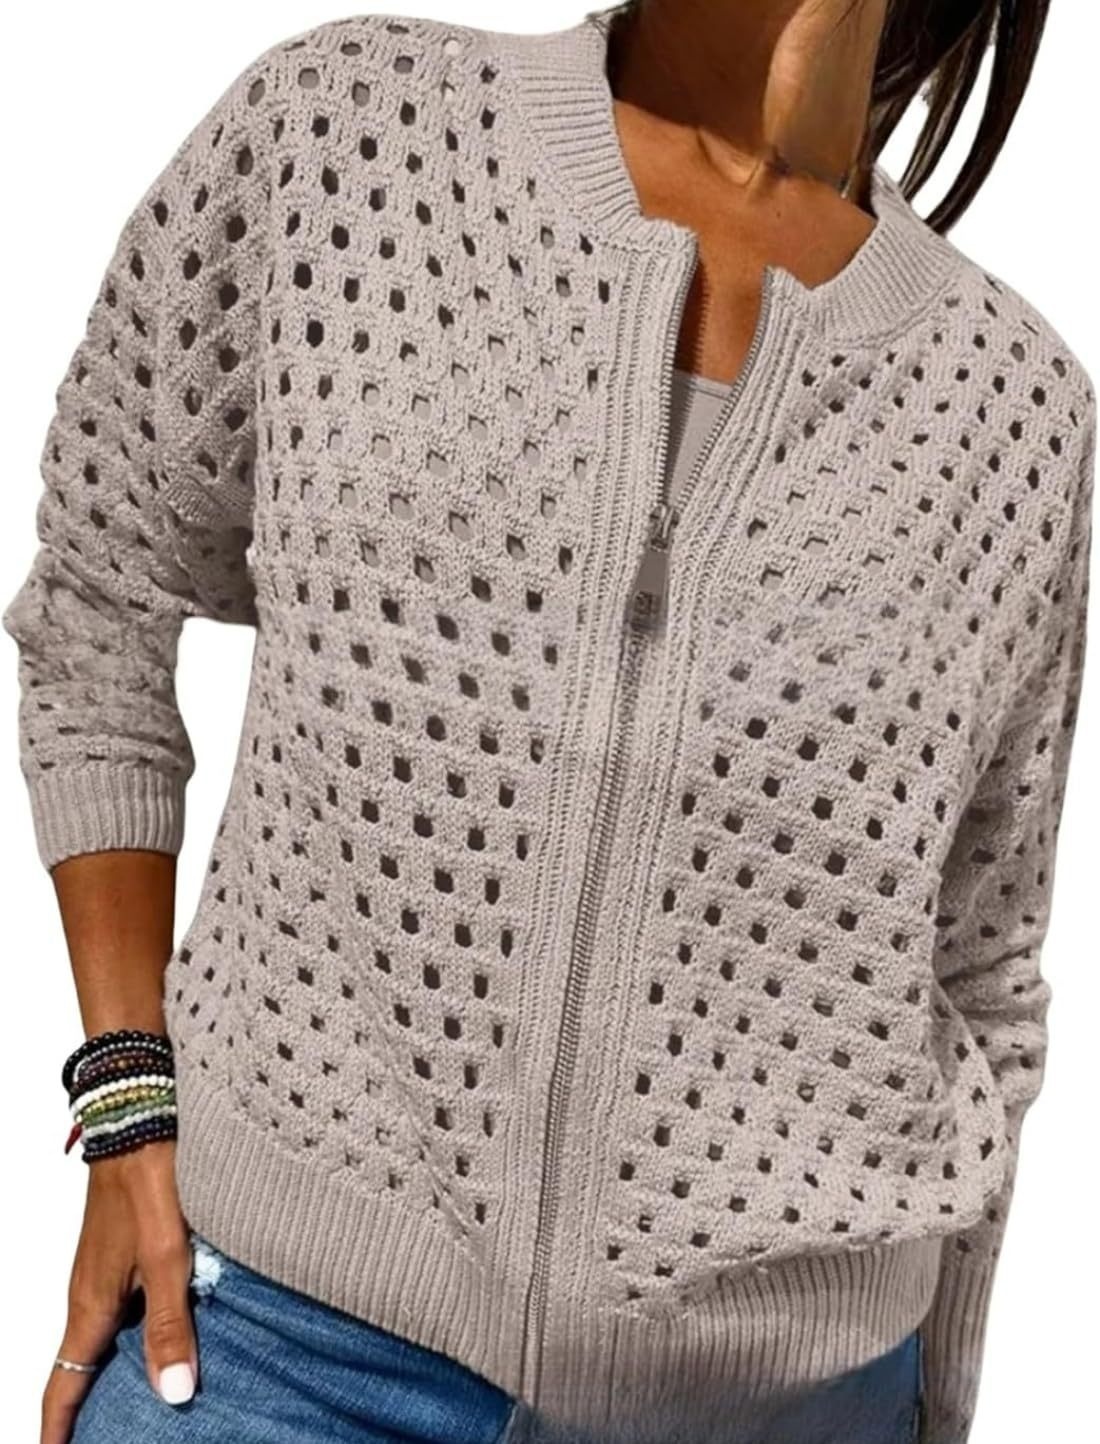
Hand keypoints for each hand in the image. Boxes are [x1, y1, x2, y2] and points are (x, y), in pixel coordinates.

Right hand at [42, 1139, 196, 1443]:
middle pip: (83, 1365)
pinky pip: (126, 1304)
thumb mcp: (167, 1256)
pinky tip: (173, 1335)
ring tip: (143, 1406)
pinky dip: (137, 1333)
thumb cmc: (151, 1179)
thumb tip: (172, 1395)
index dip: (56, 1431)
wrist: (143, 1115)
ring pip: (107, 1334)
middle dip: (89, 1410)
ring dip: (116, 1371)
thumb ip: (170, 1324)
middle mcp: (91, 1291)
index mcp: (91, 1304)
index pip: (62, 1384)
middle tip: (110, 1440)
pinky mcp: (126, 1246)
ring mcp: (107, 1267)